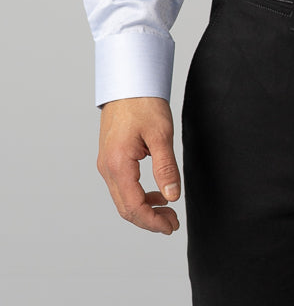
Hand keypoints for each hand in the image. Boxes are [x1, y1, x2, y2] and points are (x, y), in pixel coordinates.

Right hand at [97, 96, 180, 234]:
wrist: (128, 81)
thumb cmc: (144, 102)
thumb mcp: (161, 134)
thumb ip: (166, 168)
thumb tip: (173, 196)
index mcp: (118, 164)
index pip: (133, 207)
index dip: (153, 222)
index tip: (171, 226)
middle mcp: (107, 167)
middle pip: (125, 208)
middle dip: (150, 220)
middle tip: (173, 223)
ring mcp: (106, 163)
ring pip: (123, 199)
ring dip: (145, 209)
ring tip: (168, 210)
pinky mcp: (110, 158)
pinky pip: (122, 186)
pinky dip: (139, 195)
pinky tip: (156, 194)